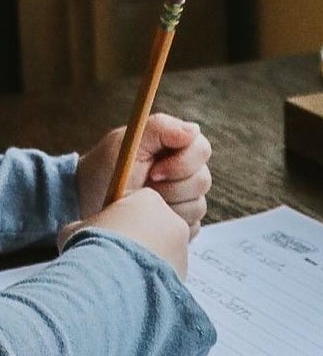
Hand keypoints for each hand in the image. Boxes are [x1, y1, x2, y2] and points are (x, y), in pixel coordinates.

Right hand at [58, 188, 190, 278]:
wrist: (110, 285)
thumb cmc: (91, 249)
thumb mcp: (76, 229)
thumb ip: (87, 226)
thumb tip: (83, 234)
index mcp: (149, 201)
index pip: (137, 202)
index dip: (120, 217)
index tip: (106, 231)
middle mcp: (173, 222)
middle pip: (155, 228)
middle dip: (137, 240)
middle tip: (113, 256)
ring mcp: (183, 250)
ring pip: (163, 253)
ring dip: (146, 262)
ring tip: (122, 276)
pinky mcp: (185, 275)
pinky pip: (167, 275)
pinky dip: (153, 281)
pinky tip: (134, 289)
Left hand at [77, 113, 211, 237]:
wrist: (87, 204)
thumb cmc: (104, 169)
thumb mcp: (125, 143)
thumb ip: (159, 128)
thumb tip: (193, 129)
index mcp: (177, 148)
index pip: (202, 149)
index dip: (182, 162)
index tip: (153, 171)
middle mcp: (187, 173)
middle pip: (203, 180)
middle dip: (171, 188)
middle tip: (144, 189)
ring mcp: (187, 199)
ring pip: (198, 206)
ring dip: (168, 207)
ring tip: (142, 204)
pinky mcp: (183, 223)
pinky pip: (191, 226)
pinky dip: (169, 225)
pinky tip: (149, 220)